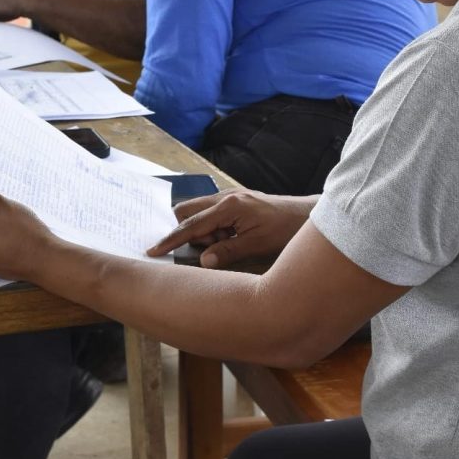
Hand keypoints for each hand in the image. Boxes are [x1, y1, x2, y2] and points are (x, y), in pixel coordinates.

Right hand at [147, 187, 314, 268]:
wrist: (305, 215)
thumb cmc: (285, 230)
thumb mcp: (257, 245)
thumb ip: (227, 251)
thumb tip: (203, 261)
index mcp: (228, 206)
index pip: (191, 225)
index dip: (170, 240)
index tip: (153, 251)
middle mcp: (225, 197)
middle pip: (188, 212)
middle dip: (189, 233)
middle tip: (210, 247)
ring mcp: (229, 197)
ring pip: (199, 214)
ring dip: (204, 232)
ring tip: (229, 243)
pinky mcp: (235, 202)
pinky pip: (212, 214)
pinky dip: (214, 229)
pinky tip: (231, 238)